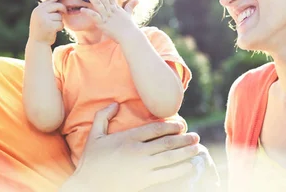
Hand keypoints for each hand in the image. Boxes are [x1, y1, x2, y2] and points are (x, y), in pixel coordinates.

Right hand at [28, 0, 65, 44]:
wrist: (37, 43)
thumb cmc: (41, 30)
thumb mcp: (41, 18)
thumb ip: (47, 9)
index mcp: (37, 10)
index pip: (49, 1)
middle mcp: (39, 13)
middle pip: (57, 6)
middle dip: (62, 9)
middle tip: (64, 13)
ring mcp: (44, 19)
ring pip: (59, 16)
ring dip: (59, 21)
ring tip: (53, 26)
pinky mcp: (50, 26)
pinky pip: (61, 23)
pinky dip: (60, 27)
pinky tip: (55, 31)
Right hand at [60, 103, 200, 191]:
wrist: (88, 185)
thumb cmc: (90, 160)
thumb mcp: (94, 135)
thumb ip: (103, 116)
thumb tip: (116, 103)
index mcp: (128, 137)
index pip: (155, 129)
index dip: (171, 126)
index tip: (181, 126)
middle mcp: (138, 151)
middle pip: (167, 143)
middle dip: (184, 139)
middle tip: (196, 136)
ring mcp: (142, 167)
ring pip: (170, 158)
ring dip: (186, 153)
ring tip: (197, 149)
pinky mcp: (144, 181)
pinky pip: (166, 175)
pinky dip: (180, 170)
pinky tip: (189, 167)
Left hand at [80, 0, 139, 42]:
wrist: (130, 36)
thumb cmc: (130, 27)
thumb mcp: (129, 14)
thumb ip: (131, 6)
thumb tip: (137, 0)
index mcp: (116, 8)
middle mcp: (111, 10)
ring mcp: (107, 17)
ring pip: (98, 4)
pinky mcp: (103, 24)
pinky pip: (95, 17)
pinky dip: (89, 13)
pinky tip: (82, 9)